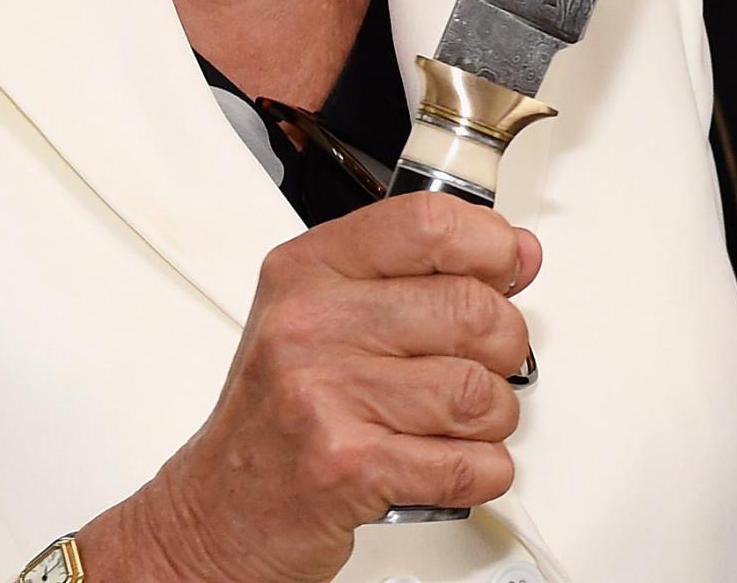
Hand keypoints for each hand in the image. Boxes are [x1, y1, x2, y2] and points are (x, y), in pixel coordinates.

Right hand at [79, 194, 541, 582]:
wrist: (217, 513)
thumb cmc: (279, 413)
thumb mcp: (326, 314)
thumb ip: (419, 273)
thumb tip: (519, 252)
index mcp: (308, 271)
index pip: (428, 223)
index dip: (490, 245)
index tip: (504, 267)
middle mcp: (309, 327)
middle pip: (472, 310)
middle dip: (504, 345)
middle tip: (484, 363)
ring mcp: (323, 397)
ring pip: (479, 391)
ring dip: (493, 417)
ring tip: (460, 422)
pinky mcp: (346, 469)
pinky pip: (468, 462)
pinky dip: (483, 470)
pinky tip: (454, 464)